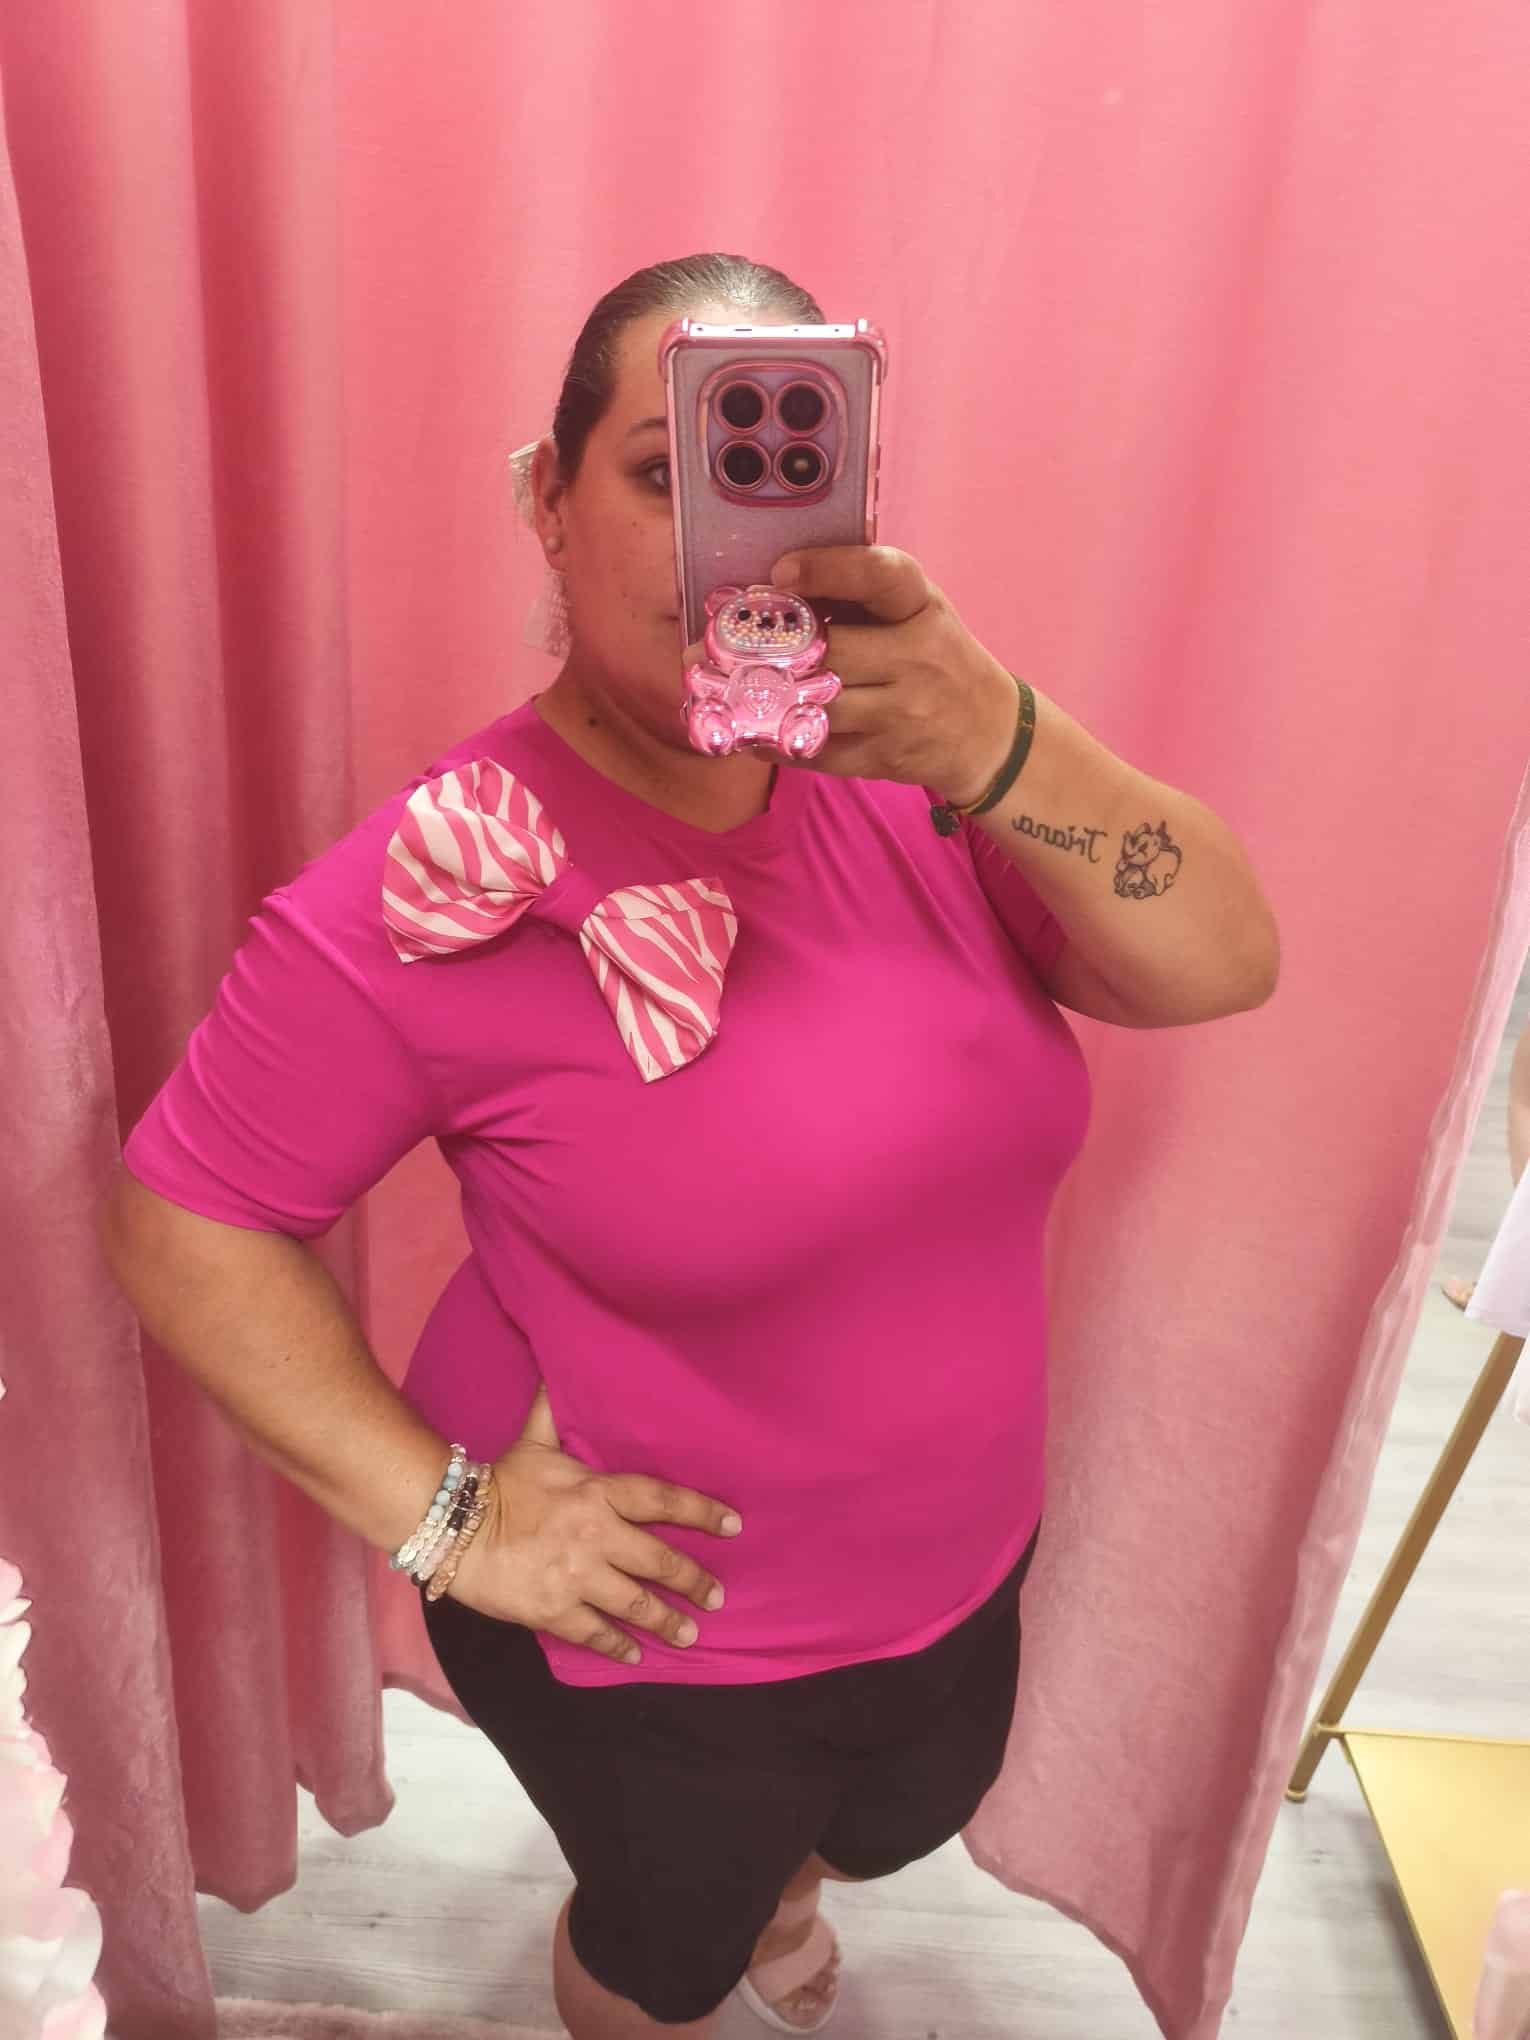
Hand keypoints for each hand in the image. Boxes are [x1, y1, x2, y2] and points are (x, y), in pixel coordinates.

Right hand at [444, 1384, 739, 1666]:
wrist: (453, 1527)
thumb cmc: (500, 1482)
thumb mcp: (533, 1442)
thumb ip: (554, 1412)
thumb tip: (559, 1370)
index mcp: (597, 1492)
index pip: (663, 1500)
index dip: (702, 1512)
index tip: (733, 1525)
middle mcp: (596, 1535)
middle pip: (660, 1561)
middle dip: (693, 1581)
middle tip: (716, 1598)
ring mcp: (577, 1577)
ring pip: (635, 1603)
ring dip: (666, 1621)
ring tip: (689, 1633)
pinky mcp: (554, 1610)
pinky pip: (596, 1632)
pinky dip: (618, 1645)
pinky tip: (634, 1654)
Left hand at [685, 545, 1018, 806]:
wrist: (986, 731)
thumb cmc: (933, 655)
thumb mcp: (914, 610)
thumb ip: (858, 593)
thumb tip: (772, 584)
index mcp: (922, 606)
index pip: (880, 576)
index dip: (827, 569)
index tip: (780, 571)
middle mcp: (919, 658)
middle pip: (832, 651)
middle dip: (770, 650)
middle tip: (713, 646)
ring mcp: (904, 714)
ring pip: (817, 705)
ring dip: (761, 699)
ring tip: (714, 688)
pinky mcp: (886, 758)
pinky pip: (817, 750)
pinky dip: (773, 741)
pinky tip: (742, 729)